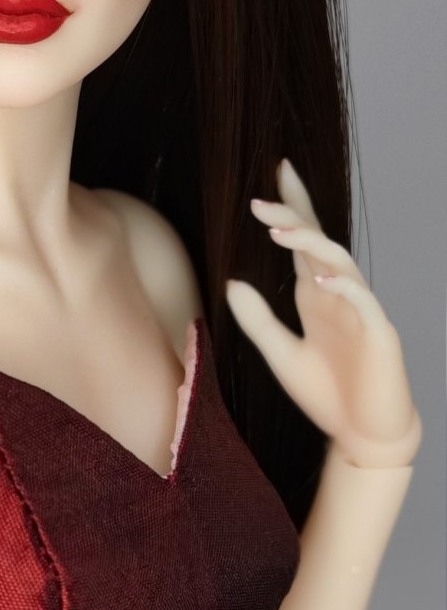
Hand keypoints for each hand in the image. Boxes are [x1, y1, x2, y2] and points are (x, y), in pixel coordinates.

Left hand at [225, 158, 422, 468]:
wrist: (365, 436)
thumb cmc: (329, 396)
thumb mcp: (281, 355)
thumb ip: (258, 321)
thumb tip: (231, 283)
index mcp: (316, 296)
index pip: (304, 241)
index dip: (293, 207)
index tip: (277, 173)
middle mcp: (339, 295)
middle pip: (319, 242)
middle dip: (293, 217)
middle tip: (260, 200)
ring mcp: (361, 311)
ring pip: (340, 263)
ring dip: (312, 245)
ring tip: (280, 231)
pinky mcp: (379, 334)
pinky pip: (364, 302)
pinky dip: (344, 287)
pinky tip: (321, 278)